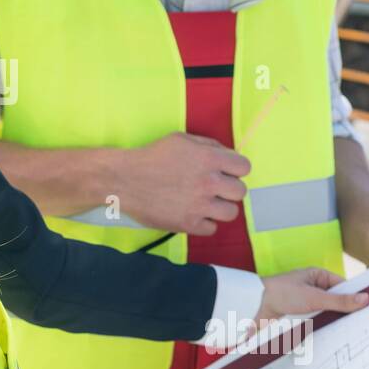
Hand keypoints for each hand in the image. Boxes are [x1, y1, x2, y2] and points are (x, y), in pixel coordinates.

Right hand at [116, 133, 250, 235]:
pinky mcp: (188, 224)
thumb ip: (208, 145)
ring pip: (231, 213)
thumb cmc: (151, 156)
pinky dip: (204, 223)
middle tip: (214, 189)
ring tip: (206, 204)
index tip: (226, 172)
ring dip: (220, 208)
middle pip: (240, 192)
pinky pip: (212, 229)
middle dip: (229, 189)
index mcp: (209, 158)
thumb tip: (227, 156)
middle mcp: (209, 182)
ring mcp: (200, 205)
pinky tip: (194, 214)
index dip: (235, 169)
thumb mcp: (180, 140)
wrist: (124, 179)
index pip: (244, 167)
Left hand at [254, 266, 367, 329]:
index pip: (344, 287)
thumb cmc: (282, 294)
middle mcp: (314, 288)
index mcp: (318, 276)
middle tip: (364, 326)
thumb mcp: (314, 298)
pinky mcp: (300, 315)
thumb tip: (366, 299)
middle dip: (346, 313)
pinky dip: (322, 328)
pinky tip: (332, 338)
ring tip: (352, 335)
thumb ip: (340, 300)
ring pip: (327, 313)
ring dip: (333, 322)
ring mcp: (307, 302)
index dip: (356, 298)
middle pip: (337, 302)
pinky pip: (316, 322)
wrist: (253, 305)